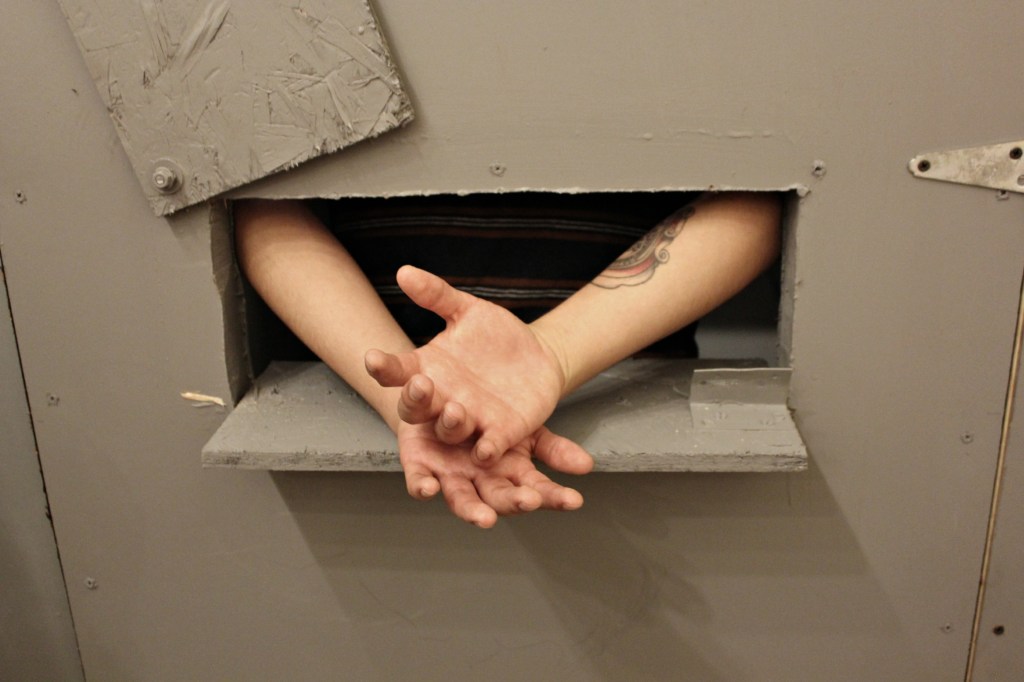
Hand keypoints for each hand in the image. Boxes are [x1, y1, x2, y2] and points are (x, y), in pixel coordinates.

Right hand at [366, 265, 569, 462]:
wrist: (538, 355)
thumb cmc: (494, 335)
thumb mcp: (468, 311)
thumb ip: (436, 295)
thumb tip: (404, 271)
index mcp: (427, 370)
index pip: (397, 372)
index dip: (384, 368)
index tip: (373, 358)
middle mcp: (442, 399)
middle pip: (416, 407)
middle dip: (415, 398)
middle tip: (420, 384)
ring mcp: (471, 419)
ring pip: (450, 429)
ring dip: (450, 424)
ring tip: (455, 410)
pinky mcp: (502, 432)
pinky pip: (490, 445)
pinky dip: (488, 450)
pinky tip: (486, 452)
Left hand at [397, 421, 592, 527]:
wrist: (452, 384)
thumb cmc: (494, 413)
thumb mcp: (527, 426)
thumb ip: (553, 448)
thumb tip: (586, 466)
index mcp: (511, 473)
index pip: (537, 490)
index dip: (553, 497)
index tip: (574, 501)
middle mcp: (481, 480)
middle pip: (498, 500)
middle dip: (513, 504)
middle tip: (525, 504)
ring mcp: (451, 476)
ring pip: (460, 498)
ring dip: (470, 510)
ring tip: (483, 518)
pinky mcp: (419, 463)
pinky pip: (418, 479)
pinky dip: (422, 486)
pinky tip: (428, 489)